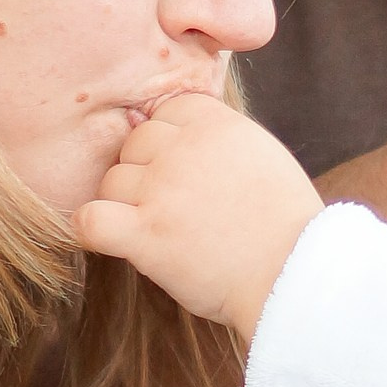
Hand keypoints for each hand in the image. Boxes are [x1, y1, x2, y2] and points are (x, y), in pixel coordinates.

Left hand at [78, 93, 324, 343]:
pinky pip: (91, 220)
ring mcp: (162, 190)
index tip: (186, 171)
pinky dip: (94, 230)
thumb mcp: (264, 156)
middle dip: (147, 172)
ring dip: (126, 205)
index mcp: (218, 124)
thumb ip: (222, 139)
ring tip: (158, 230)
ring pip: (112, 181)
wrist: (294, 276)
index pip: (166, 111)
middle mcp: (185, 149)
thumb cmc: (286, 225)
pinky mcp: (146, 235)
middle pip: (135, 143)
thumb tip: (184, 137)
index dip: (169, 141)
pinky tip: (114, 240)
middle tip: (174, 206)